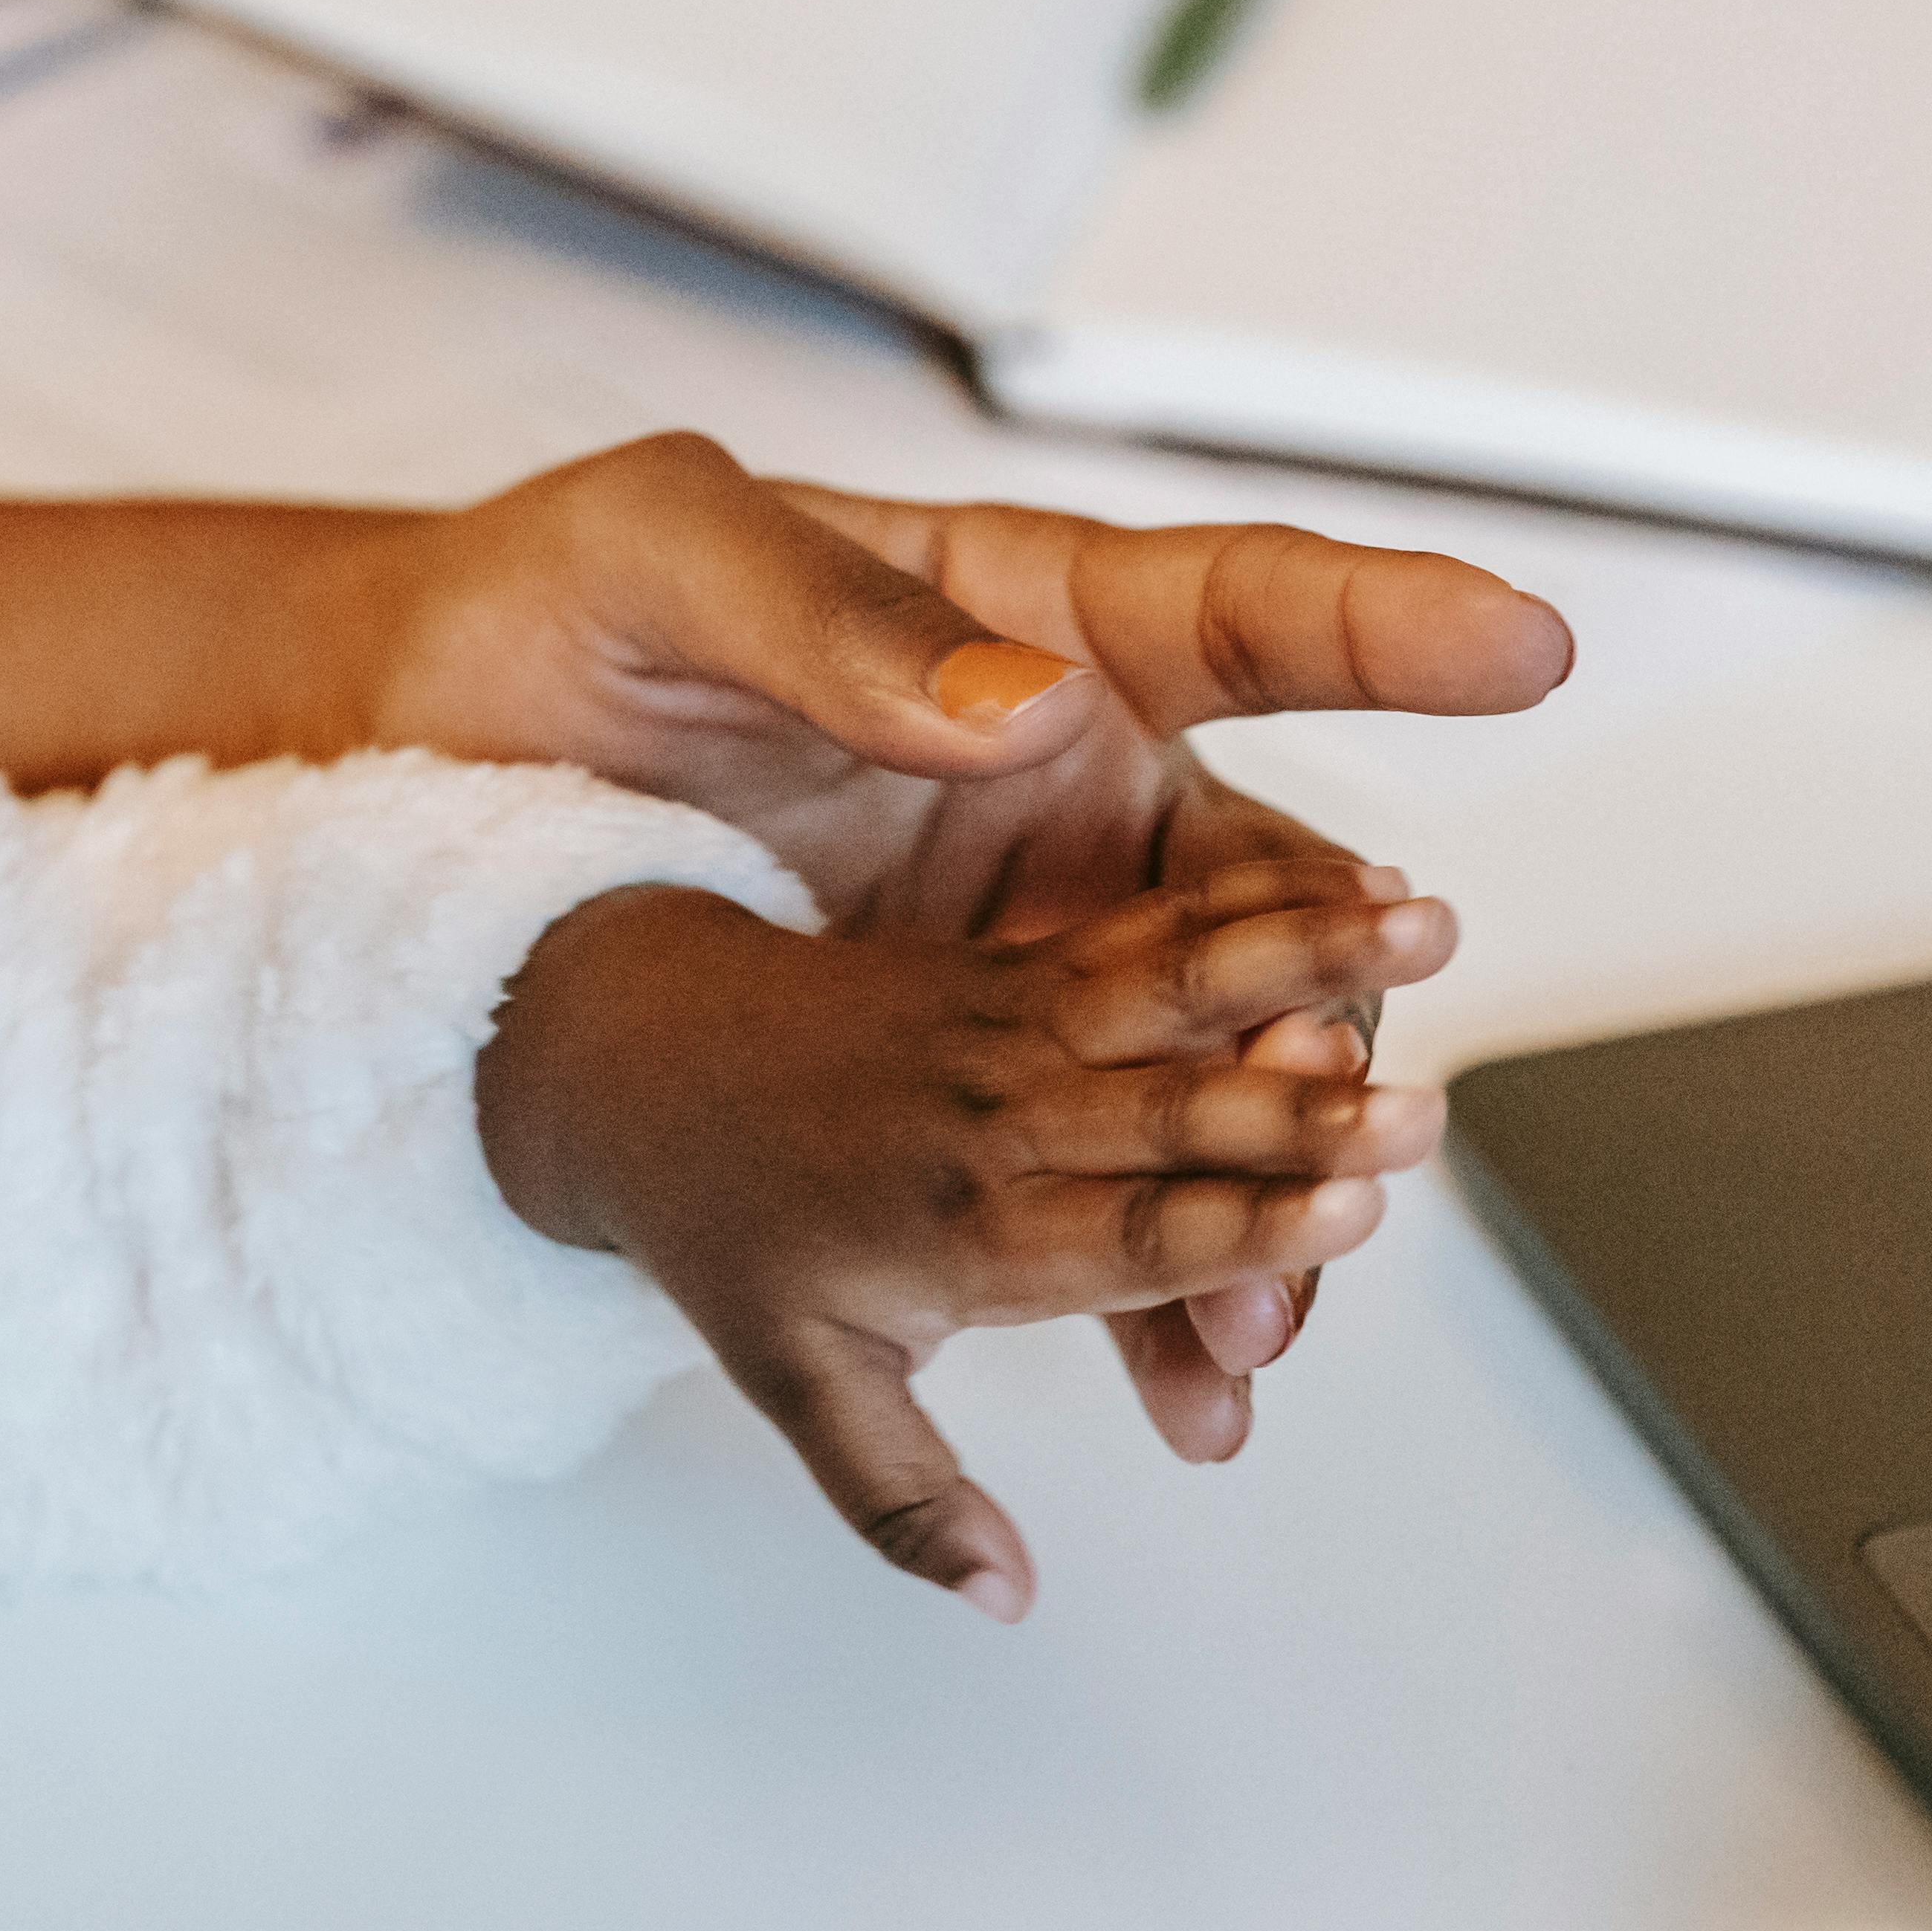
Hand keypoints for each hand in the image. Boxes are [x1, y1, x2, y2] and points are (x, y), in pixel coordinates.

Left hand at [0, 433, 1573, 1439]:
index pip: (1237, 606)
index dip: (1390, 615)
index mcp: (1018, 623)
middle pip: (1271, 897)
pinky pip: (1108, 1156)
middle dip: (1331, 1035)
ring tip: (1255, 1332)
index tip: (1521, 637)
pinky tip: (1178, 1367)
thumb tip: (1019, 706)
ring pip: (1215, 1062)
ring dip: (1258, 1199)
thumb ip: (831, 620)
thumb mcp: (649, 562)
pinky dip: (1154, 1269)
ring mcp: (1030, 913)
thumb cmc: (537, 617)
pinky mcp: (973, 1036)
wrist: (411, 781)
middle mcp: (1065, 772)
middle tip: (1361, 1135)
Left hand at [473, 858, 1460, 1615]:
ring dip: (1309, 961)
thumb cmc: (733, 1235)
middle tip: (1418, 1111)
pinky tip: (1361, 882)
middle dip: (1303, 1115)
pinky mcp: (1027, 962)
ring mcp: (1017, 1027)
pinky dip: (1259, 900)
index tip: (1350, 1217)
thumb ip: (906, 1500)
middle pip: (1175, 1118)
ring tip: (1428, 929)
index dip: (1244, 1231)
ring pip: (1180, 989)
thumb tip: (1006, 1600)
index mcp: (962, 1237)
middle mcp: (1001, 1123)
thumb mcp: (798, 1388)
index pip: (1130, 1240)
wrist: (639, 1061)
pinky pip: (1151, 925)